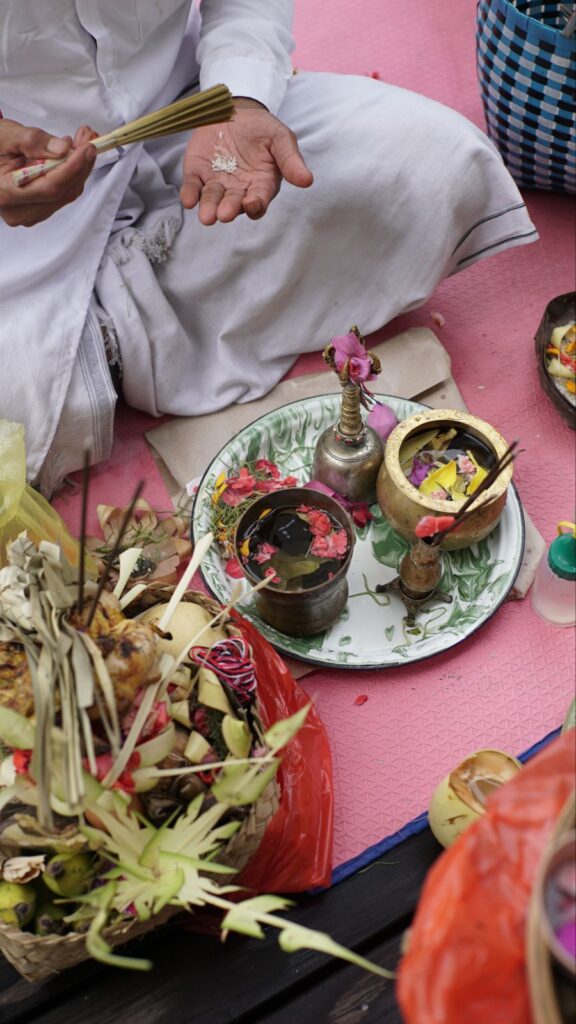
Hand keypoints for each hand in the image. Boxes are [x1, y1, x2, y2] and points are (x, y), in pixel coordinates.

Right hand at [0, 121, 96, 226]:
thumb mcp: (7, 136)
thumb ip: (33, 141)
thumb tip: (63, 148)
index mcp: (5, 193)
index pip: (50, 187)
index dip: (72, 167)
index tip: (88, 148)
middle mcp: (18, 211)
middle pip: (62, 192)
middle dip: (80, 164)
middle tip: (89, 138)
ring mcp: (29, 215)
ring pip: (66, 194)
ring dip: (79, 168)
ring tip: (83, 141)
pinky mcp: (38, 211)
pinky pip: (63, 195)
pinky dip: (72, 174)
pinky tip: (74, 155)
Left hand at [180, 98, 312, 224]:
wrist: (234, 111)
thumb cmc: (261, 129)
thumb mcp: (280, 138)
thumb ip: (290, 159)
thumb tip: (307, 180)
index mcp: (261, 185)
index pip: (259, 200)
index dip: (256, 204)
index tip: (253, 204)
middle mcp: (238, 190)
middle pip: (234, 203)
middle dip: (229, 209)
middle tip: (225, 214)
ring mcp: (217, 183)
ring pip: (212, 199)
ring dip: (209, 208)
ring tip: (206, 217)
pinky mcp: (197, 174)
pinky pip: (193, 186)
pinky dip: (190, 194)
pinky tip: (188, 200)